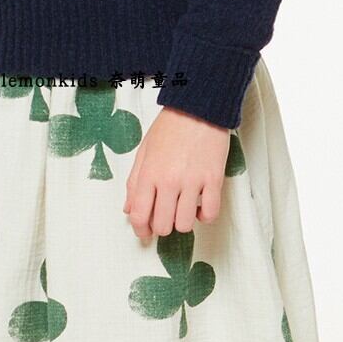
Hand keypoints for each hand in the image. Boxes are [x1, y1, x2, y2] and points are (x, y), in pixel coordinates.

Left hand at [121, 105, 229, 242]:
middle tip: (165, 219)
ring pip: (185, 224)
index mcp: (149, 173)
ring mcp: (193, 181)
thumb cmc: (169, 127)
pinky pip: (210, 213)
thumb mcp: (144, 151)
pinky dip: (205, 217)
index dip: (140, 230)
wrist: (199, 107)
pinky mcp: (214, 179)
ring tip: (183, 210)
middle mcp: (169, 181)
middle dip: (161, 228)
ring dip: (183, 223)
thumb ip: (134, 182)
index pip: (139, 214)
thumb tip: (128, 209)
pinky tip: (201, 207)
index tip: (144, 233)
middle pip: (162, 225)